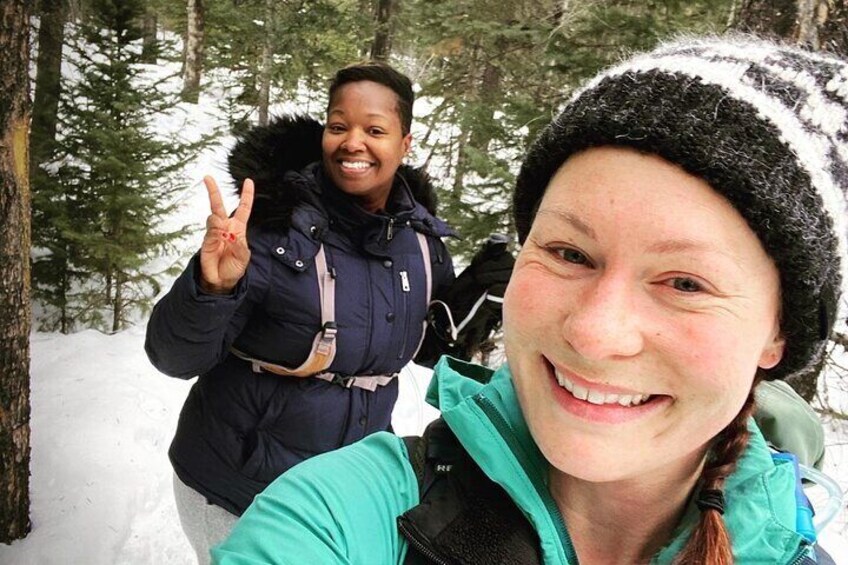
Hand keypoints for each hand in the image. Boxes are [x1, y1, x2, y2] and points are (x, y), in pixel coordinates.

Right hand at [199, 176, 253, 293]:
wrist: (222, 281)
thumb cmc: (234, 268)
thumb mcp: (244, 257)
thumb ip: (239, 245)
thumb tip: (230, 234)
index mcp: (238, 229)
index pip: (243, 208)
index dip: (246, 195)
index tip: (249, 181)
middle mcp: (225, 227)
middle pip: (220, 205)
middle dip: (214, 191)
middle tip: (207, 178)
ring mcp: (214, 232)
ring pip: (214, 217)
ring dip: (219, 223)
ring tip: (224, 237)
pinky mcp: (206, 240)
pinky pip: (211, 231)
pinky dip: (216, 233)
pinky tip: (220, 238)